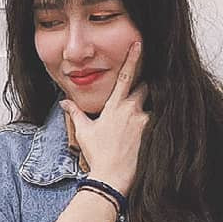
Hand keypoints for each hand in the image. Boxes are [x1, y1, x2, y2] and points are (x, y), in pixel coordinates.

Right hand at [61, 39, 149, 194]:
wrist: (111, 178)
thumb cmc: (97, 156)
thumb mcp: (83, 133)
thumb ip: (75, 113)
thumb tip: (64, 102)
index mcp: (115, 106)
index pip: (125, 75)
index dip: (133, 57)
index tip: (139, 43)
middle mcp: (132, 109)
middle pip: (145, 87)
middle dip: (144, 88)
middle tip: (141, 95)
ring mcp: (144, 121)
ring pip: (154, 105)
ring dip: (150, 108)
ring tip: (144, 121)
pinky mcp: (152, 134)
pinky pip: (158, 122)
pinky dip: (157, 124)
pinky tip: (156, 132)